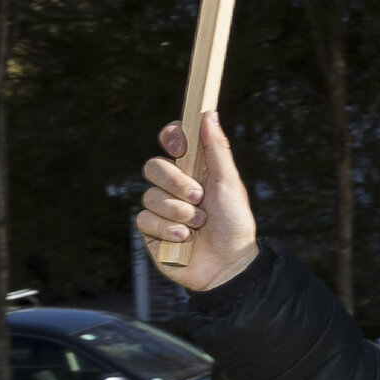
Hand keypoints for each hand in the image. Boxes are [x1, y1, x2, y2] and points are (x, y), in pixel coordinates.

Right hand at [138, 111, 258, 291]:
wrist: (229, 266)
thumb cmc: (234, 224)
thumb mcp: (229, 183)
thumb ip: (217, 149)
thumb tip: (208, 113)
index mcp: (194, 169)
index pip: (172, 141)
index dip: (171, 137)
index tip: (180, 144)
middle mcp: (174, 186)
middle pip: (153, 166)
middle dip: (176, 182)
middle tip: (199, 196)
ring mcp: (161, 208)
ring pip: (149, 195)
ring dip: (178, 210)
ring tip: (198, 223)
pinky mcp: (151, 231)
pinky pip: (144, 219)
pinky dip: (167, 228)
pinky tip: (184, 238)